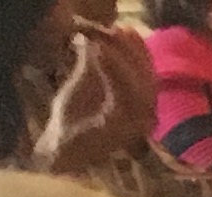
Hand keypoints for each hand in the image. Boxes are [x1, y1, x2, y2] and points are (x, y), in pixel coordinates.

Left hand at [34, 23, 153, 176]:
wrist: (61, 151)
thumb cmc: (73, 122)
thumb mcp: (86, 85)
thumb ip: (94, 64)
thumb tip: (95, 38)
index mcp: (141, 108)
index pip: (150, 76)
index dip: (141, 51)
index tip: (128, 29)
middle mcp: (146, 118)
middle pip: (149, 78)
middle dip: (132, 51)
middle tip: (117, 30)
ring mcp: (136, 125)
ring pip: (139, 85)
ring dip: (121, 57)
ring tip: (103, 39)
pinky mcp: (121, 128)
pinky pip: (122, 94)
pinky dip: (112, 70)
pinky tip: (99, 52)